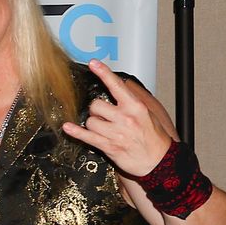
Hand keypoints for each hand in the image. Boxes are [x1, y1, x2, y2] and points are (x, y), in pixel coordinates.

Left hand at [60, 60, 173, 177]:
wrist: (158, 160)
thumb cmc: (153, 136)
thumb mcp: (148, 113)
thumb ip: (132, 99)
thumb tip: (120, 86)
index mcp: (135, 107)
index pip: (117, 85)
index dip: (103, 73)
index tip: (93, 64)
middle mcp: (124, 118)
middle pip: (96, 105)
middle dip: (96, 110)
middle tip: (103, 116)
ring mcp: (115, 132)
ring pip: (90, 121)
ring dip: (92, 124)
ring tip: (103, 128)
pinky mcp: (107, 146)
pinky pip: (86, 136)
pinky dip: (75, 132)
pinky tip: (67, 127)